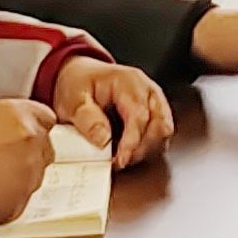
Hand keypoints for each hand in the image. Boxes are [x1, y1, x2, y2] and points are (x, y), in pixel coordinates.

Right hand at [0, 97, 56, 222]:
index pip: (45, 117)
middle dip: (27, 152)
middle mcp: (32, 142)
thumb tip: (1, 128)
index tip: (21, 134)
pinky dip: (10, 196)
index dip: (31, 127)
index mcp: (20, 115)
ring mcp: (31, 172)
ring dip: (19, 174)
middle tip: (2, 157)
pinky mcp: (23, 199)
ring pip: (36, 173)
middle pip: (44, 147)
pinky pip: (23, 196)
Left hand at [46, 56, 173, 167]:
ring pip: (164, 132)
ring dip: (146, 150)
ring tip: (122, 158)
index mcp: (129, 82)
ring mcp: (154, 101)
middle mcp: (147, 90)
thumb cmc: (80, 84)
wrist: (82, 75)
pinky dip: (148, 148)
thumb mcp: (73, 99)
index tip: (120, 159)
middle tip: (119, 162)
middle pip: (160, 125)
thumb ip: (86, 118)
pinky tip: (129, 152)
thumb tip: (103, 139)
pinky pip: (160, 135)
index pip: (140, 115)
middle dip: (142, 149)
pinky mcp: (155, 113)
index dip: (132, 142)